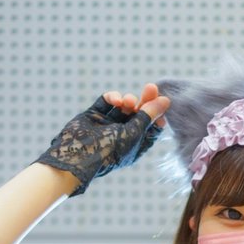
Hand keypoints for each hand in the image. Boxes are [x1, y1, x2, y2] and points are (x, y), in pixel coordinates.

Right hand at [33, 82, 170, 197]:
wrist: (76, 155)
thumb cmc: (109, 150)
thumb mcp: (134, 133)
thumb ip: (147, 116)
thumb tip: (166, 101)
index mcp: (135, 146)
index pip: (152, 127)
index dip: (158, 114)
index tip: (162, 102)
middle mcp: (122, 136)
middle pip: (139, 114)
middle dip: (145, 101)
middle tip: (151, 87)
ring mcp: (107, 125)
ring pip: (123, 107)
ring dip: (128, 100)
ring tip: (127, 102)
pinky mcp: (94, 116)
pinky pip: (106, 102)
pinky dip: (112, 97)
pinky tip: (115, 99)